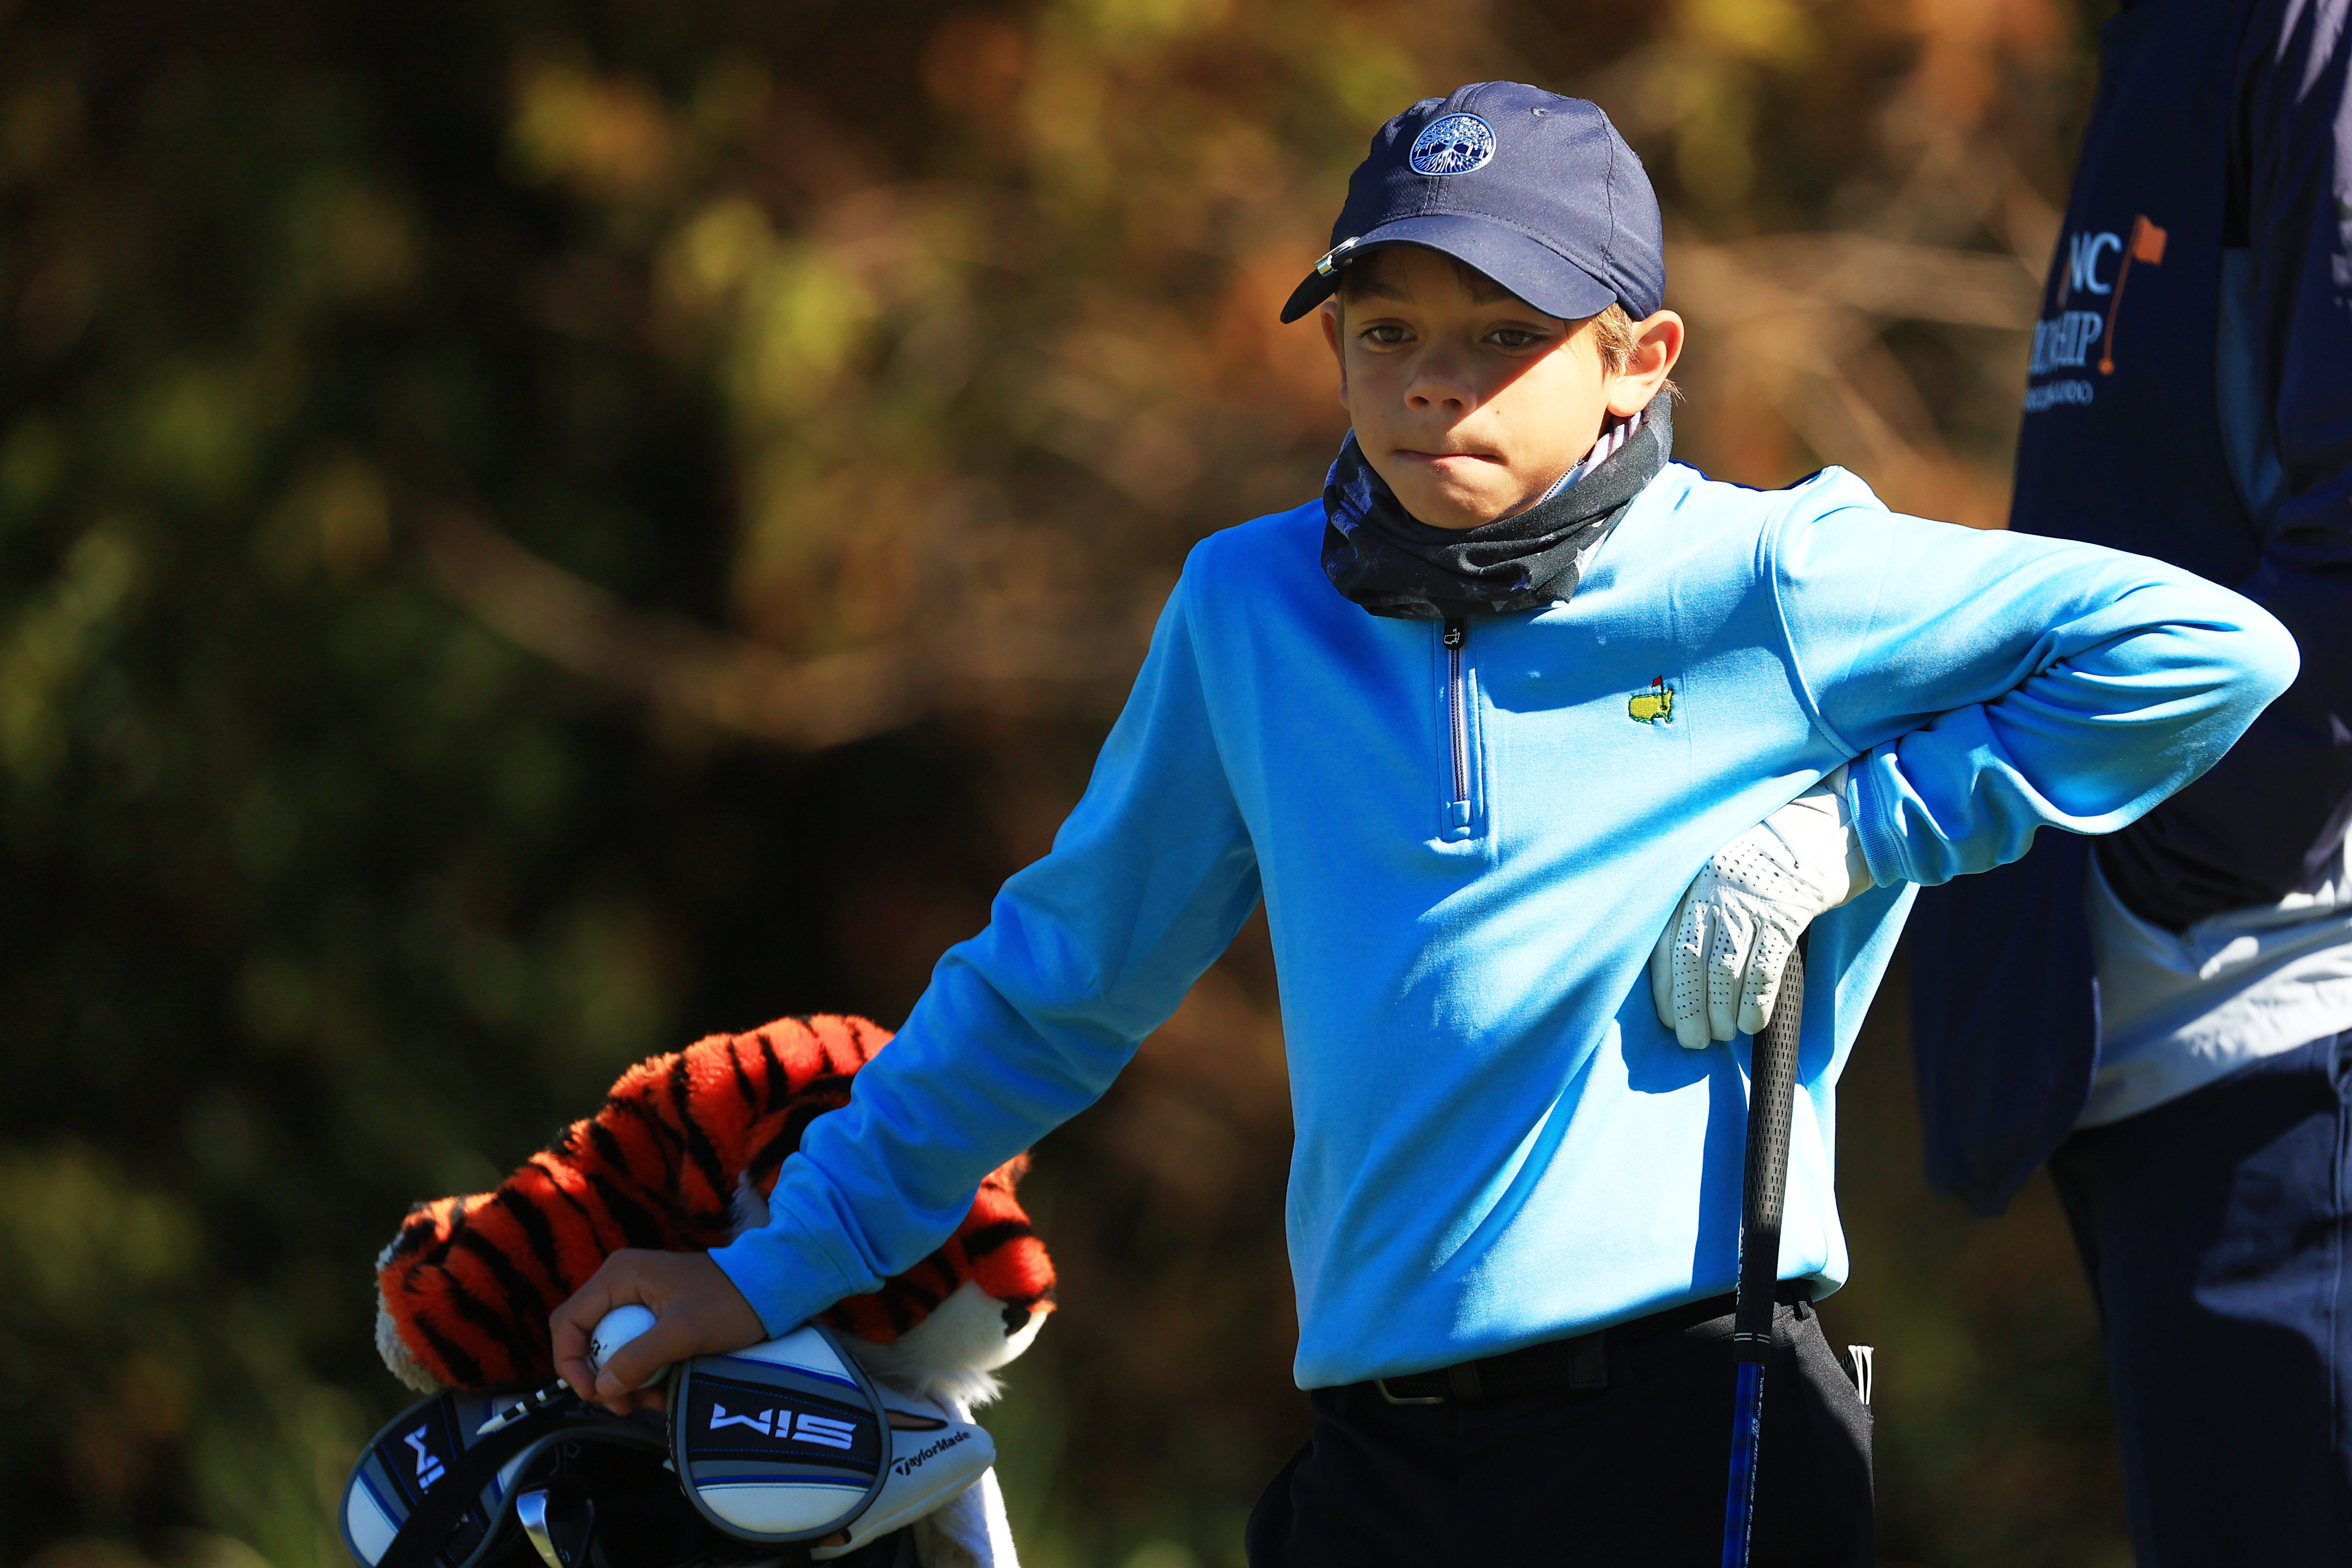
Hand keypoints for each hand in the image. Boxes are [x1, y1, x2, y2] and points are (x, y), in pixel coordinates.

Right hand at [550, 1249, 768, 1414]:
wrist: (772, 1288)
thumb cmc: (730, 1302)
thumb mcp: (683, 1332)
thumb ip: (639, 1358)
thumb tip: (602, 1387)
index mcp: (619, 1276)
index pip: (568, 1322)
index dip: (569, 1363)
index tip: (594, 1394)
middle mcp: (621, 1283)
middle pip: (587, 1340)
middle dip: (602, 1378)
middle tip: (627, 1405)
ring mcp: (638, 1298)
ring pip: (611, 1350)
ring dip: (626, 1381)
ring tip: (654, 1401)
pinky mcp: (655, 1314)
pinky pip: (634, 1349)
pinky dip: (644, 1373)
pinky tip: (665, 1390)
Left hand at [1650, 766, 1871, 1048]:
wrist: (1841, 819)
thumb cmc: (1783, 848)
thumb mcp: (1734, 865)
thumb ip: (1708, 901)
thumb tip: (1691, 964)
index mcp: (1695, 874)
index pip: (1664, 938)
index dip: (1665, 985)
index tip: (1666, 1017)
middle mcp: (1715, 886)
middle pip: (1689, 958)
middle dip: (1687, 1007)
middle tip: (1691, 1041)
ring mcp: (1752, 899)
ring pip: (1724, 969)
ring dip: (1720, 1011)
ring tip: (1721, 1035)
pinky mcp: (1788, 911)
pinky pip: (1764, 968)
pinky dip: (1756, 1002)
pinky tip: (1752, 1024)